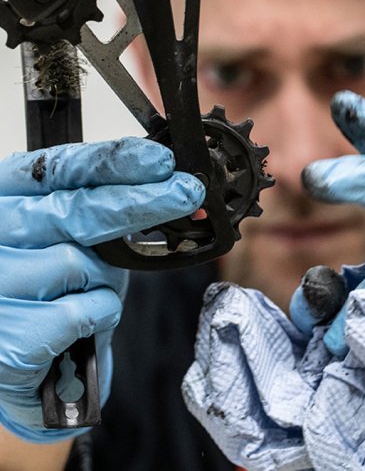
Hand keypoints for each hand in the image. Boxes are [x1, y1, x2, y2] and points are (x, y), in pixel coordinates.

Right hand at [0, 138, 204, 441]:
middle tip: (186, 194)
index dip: (114, 161)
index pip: (60, 168)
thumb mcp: (78, 240)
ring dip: (104, 281)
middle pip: (76, 209)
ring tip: (87, 295)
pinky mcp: (7, 335)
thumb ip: (104, 211)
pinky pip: (78, 312)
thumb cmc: (52, 295)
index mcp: (7, 199)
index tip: (159, 160)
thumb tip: (170, 187)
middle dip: (142, 201)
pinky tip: (82, 325)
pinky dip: (97, 317)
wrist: (23, 363)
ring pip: (77, 263)